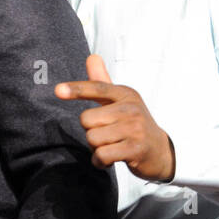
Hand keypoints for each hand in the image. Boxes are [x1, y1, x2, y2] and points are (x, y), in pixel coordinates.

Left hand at [56, 53, 175, 181]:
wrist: (160, 151)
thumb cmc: (133, 123)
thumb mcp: (120, 101)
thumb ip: (102, 82)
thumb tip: (92, 57)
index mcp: (125, 94)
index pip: (97, 88)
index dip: (76, 89)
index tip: (58, 90)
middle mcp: (131, 109)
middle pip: (86, 120)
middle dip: (90, 130)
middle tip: (107, 134)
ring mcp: (135, 129)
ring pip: (92, 138)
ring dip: (96, 147)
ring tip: (112, 145)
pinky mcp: (135, 149)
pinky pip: (101, 155)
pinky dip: (100, 161)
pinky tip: (111, 158)